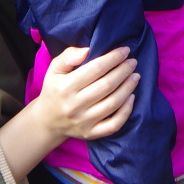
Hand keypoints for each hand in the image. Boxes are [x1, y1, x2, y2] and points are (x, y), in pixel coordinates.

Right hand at [0, 45, 137, 180]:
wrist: (47, 121)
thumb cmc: (54, 90)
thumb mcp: (54, 69)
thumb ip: (68, 56)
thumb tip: (87, 50)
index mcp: (65, 87)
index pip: (95, 69)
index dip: (113, 58)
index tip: (125, 51)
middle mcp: (74, 105)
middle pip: (107, 85)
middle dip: (123, 71)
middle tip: (133, 62)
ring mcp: (83, 121)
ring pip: (113, 103)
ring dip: (128, 88)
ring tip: (135, 76)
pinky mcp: (90, 133)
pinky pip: (114, 124)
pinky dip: (126, 111)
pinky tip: (132, 98)